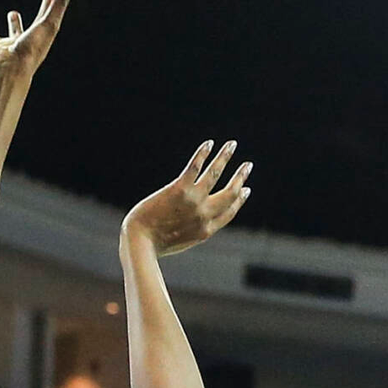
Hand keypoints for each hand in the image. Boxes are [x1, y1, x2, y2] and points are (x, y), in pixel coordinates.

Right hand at [0, 0, 78, 83]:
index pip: (43, 19)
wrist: (11, 71)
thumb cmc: (31, 49)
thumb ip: (60, 2)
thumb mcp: (49, 22)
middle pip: (15, 32)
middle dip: (14, 23)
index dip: (47, 5)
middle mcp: (16, 45)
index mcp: (34, 39)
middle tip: (13, 13)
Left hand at [123, 140, 251, 258]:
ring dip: (225, 156)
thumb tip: (193, 223)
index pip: (229, 212)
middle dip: (240, 177)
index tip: (245, 189)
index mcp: (205, 230)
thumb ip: (191, 230)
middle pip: (229, 193)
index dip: (239, 200)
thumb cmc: (154, 244)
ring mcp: (193, 201)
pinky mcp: (179, 189)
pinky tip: (209, 143)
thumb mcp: (180, 242)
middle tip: (247, 165)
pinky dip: (203, 153)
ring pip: (215, 173)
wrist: (139, 243)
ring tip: (232, 144)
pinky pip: (195, 167)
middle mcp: (203, 215)